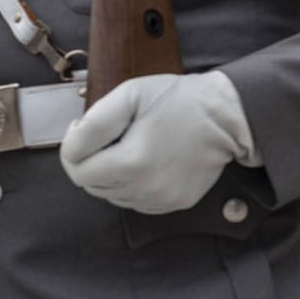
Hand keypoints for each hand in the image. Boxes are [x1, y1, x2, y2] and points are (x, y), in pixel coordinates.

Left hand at [60, 72, 254, 213]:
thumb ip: (92, 123)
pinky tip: (150, 162)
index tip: (86, 128)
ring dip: (113, 175)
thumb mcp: (129, 95)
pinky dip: (134, 184)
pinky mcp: (175, 203)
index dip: (75, 147)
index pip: (76, 171)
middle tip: (114, 135)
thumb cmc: (179, 100)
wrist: (228, 116)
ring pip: (114, 195)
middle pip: (93, 186)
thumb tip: (71, 145)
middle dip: (94, 161)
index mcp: (130, 163)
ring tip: (134, 147)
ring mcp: (161, 200)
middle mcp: (145, 189)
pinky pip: (138, 201)